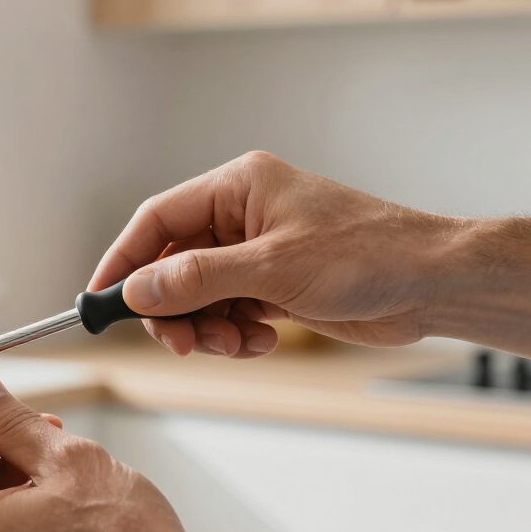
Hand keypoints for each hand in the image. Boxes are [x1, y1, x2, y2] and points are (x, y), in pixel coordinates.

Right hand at [90, 152, 454, 356]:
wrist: (431, 283)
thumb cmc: (367, 254)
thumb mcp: (272, 268)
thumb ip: (197, 279)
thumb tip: (137, 289)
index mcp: (237, 188)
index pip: (156, 220)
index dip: (122, 260)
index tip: (99, 300)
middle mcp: (240, 216)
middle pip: (171, 264)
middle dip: (172, 309)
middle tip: (180, 343)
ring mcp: (255, 253)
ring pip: (197, 296)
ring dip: (206, 328)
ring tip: (236, 342)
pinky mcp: (271, 285)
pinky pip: (226, 313)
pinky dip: (232, 334)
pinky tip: (260, 341)